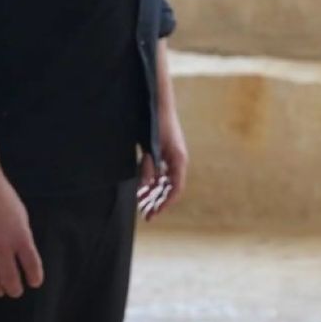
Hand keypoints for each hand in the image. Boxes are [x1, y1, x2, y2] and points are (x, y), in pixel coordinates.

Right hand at [0, 172, 42, 297]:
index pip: (31, 264)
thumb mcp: (20, 216)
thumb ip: (21, 237)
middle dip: (14, 288)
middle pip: (9, 277)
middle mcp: (1, 245)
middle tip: (16, 293)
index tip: (35, 284)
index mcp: (20, 235)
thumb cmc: (2, 198)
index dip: (34, 276)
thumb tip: (21, 257)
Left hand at [137, 103, 187, 220]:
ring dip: (154, 193)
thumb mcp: (152, 147)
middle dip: (159, 202)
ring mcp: (171, 157)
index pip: (176, 188)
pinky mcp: (165, 152)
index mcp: (178, 160)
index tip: (155, 213)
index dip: (166, 203)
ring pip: (164, 181)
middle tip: (147, 216)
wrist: (159, 105)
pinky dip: (152, 181)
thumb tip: (145, 186)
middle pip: (170, 187)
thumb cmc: (158, 124)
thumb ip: (149, 167)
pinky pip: (160, 172)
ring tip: (142, 204)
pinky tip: (142, 189)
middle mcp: (177, 161)